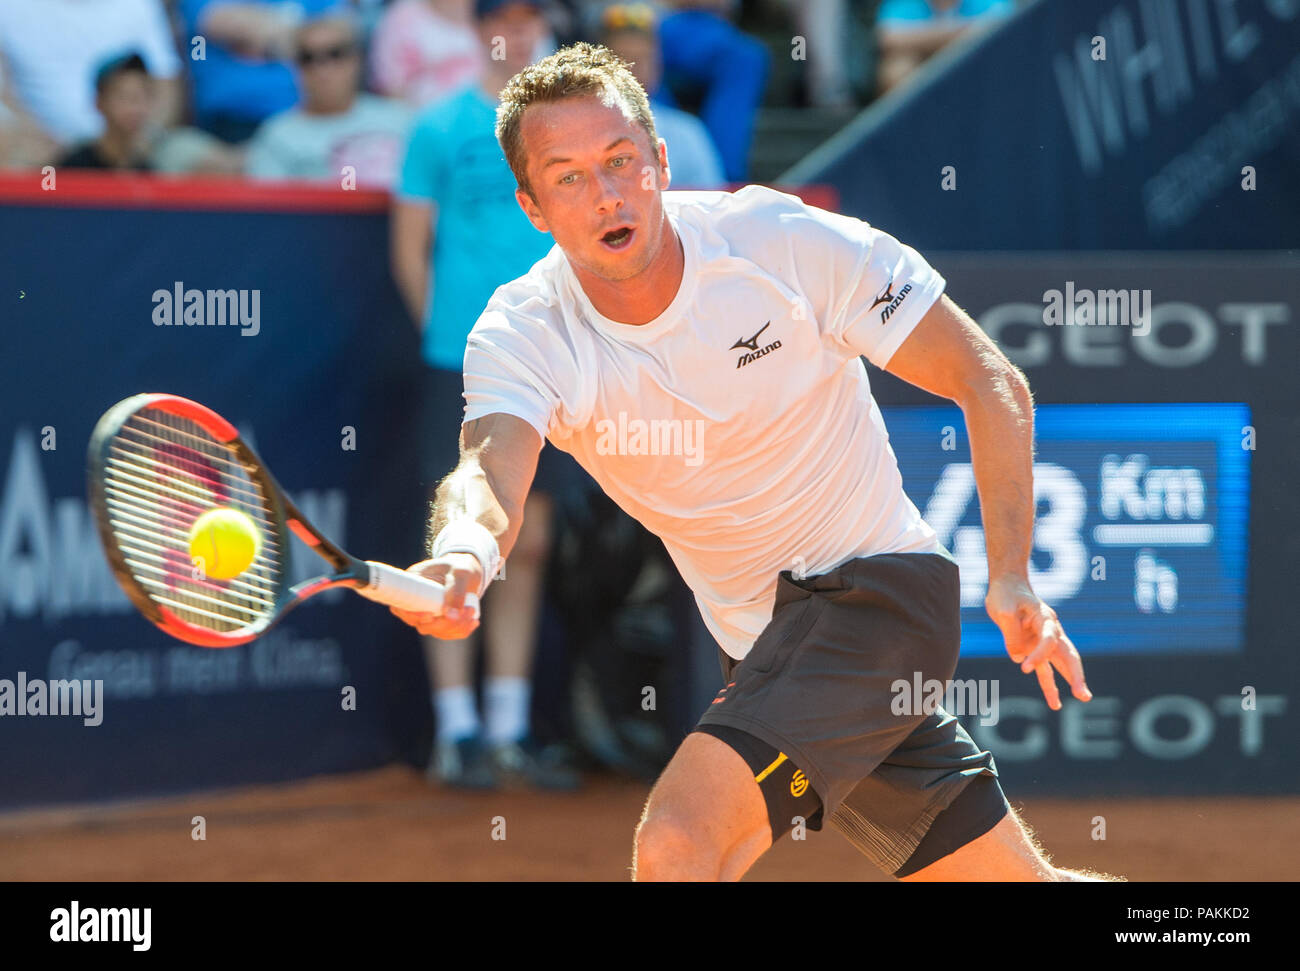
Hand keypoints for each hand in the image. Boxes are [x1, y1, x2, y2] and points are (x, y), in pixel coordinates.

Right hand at [389, 553, 482, 639]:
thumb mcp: (461, 573)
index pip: (400, 607)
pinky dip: (461, 630)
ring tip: (472, 610)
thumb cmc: (461, 566)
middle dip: (444, 623)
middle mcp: (416, 603)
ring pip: (436, 631)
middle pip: (421, 624)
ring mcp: (427, 614)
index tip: (430, 615)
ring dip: (455, 626)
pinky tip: (473, 621)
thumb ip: (456, 590)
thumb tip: (450, 615)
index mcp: (411, 585)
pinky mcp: (438, 622)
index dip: (412, 615)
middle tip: (466, 610)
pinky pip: (447, 633)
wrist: (468, 571)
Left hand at [985, 576, 1091, 710]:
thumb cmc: (1006, 595)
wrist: (1007, 586)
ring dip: (1071, 681)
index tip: (1024, 667)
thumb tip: (1018, 658)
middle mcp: (1050, 631)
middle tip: (1083, 694)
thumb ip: (1011, 634)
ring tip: (1083, 698)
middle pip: (1068, 654)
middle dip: (1075, 675)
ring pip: (1061, 664)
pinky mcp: (1034, 649)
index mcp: (1046, 618)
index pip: (1049, 640)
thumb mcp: (1004, 610)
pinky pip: (1045, 670)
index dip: (1039, 655)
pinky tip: (1055, 702)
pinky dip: (1050, 686)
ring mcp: (1043, 642)